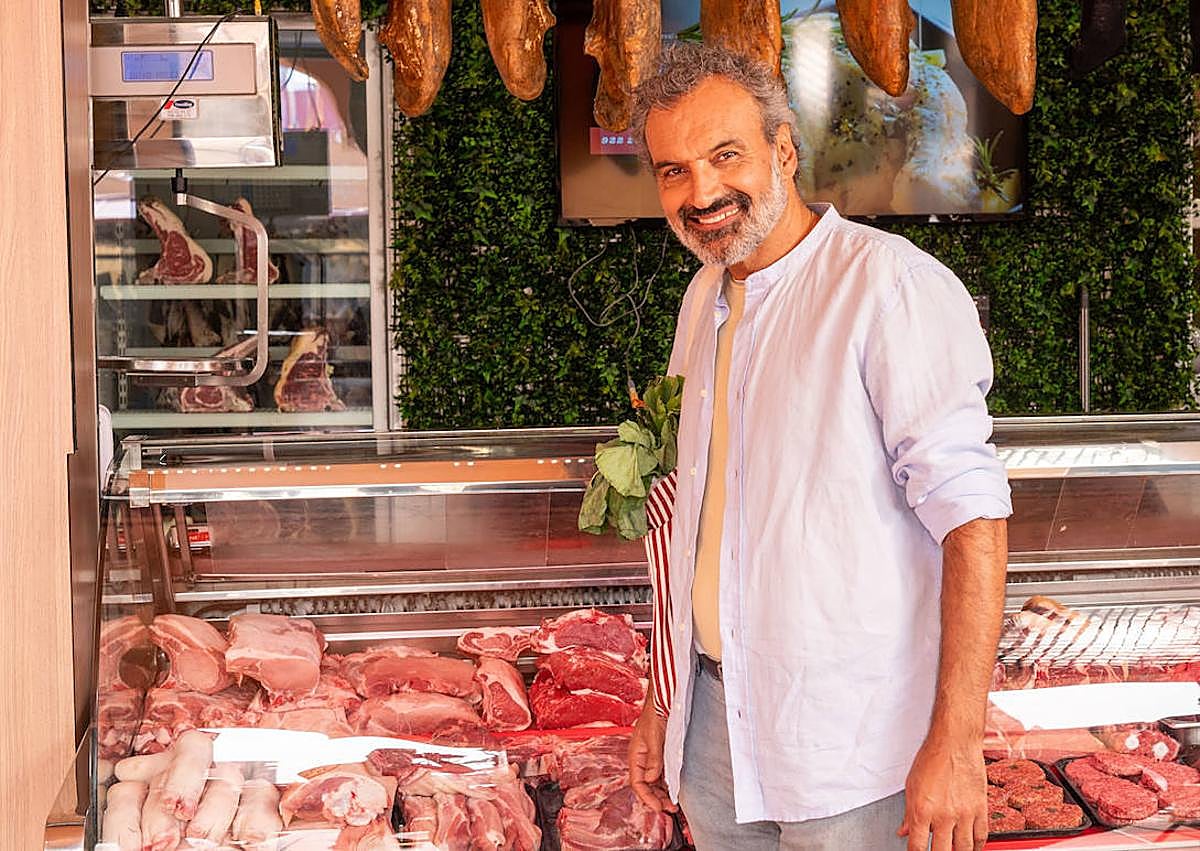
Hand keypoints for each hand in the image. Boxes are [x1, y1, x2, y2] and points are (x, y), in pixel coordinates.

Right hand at [629, 703, 676, 812]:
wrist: (661, 702)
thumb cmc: (654, 715)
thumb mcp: (654, 737)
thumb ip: (654, 758)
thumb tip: (651, 779)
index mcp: (635, 756)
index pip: (637, 783)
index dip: (647, 797)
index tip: (658, 807)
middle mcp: (641, 759)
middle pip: (645, 786)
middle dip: (656, 799)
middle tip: (669, 808)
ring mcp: (650, 758)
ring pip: (653, 782)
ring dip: (661, 794)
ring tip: (673, 804)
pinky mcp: (659, 755)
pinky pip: (660, 775)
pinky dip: (666, 784)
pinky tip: (673, 790)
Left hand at [896, 734, 986, 850]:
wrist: (955, 741)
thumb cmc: (932, 757)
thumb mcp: (911, 785)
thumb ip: (908, 812)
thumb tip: (904, 830)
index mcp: (922, 809)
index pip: (918, 846)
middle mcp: (944, 815)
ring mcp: (964, 813)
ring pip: (964, 849)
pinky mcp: (981, 809)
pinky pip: (981, 836)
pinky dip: (977, 846)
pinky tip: (972, 848)